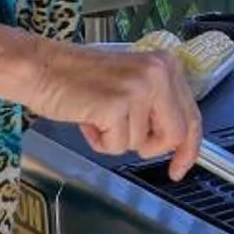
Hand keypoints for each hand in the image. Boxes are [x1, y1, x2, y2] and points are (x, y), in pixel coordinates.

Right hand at [18, 41, 200, 178]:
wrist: (42, 68)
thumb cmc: (79, 79)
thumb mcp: (131, 83)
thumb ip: (156, 105)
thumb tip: (175, 141)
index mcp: (166, 65)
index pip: (192, 115)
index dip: (189, 148)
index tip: (180, 167)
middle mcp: (158, 73)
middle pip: (175, 135)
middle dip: (150, 147)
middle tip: (123, 139)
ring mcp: (139, 89)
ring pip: (142, 144)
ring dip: (116, 139)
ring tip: (97, 116)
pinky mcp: (117, 105)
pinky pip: (117, 146)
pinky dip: (100, 142)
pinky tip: (88, 120)